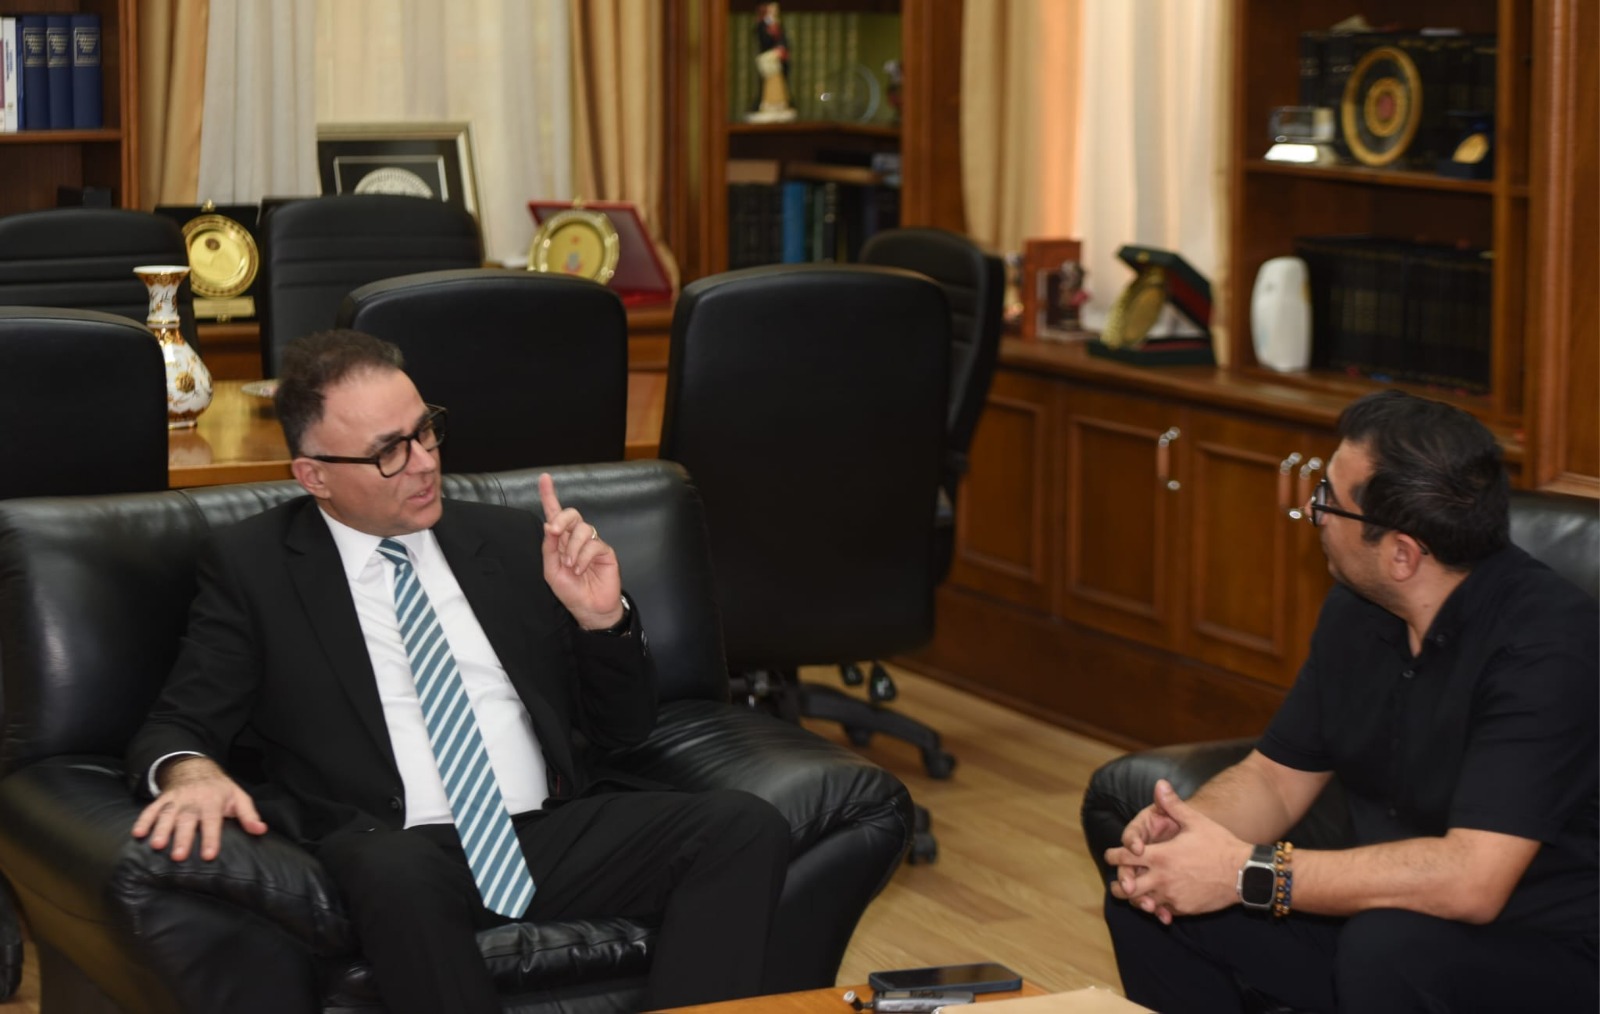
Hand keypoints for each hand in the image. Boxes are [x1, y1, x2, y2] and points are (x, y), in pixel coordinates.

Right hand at [131, 756, 266, 860]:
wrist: (196, 767)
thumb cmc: (220, 789)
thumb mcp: (238, 797)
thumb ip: (248, 815)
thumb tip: (261, 830)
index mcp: (213, 802)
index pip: (213, 821)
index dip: (211, 838)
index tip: (208, 856)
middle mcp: (193, 801)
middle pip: (187, 820)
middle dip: (182, 838)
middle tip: (178, 857)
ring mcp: (176, 800)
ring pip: (167, 815)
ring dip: (161, 829)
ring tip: (156, 845)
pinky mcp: (162, 799)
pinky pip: (150, 809)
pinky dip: (143, 820)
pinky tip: (137, 834)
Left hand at [538, 472, 624, 629]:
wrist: (589, 608)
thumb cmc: (570, 590)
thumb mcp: (551, 570)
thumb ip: (549, 547)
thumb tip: (549, 525)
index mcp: (560, 541)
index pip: (555, 514)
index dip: (549, 496)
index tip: (544, 478)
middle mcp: (576, 538)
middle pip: (571, 514)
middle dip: (561, 518)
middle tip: (553, 530)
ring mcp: (592, 543)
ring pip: (582, 529)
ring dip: (572, 547)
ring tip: (571, 566)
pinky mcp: (605, 551)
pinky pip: (594, 544)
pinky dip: (583, 557)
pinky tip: (580, 569)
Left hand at [1104, 780, 1248, 923]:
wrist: (1243, 873)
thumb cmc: (1219, 844)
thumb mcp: (1195, 821)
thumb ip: (1173, 805)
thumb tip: (1160, 784)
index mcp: (1160, 856)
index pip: (1123, 857)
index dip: (1112, 856)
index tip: (1110, 855)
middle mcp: (1161, 878)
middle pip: (1126, 888)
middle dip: (1119, 884)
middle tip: (1119, 881)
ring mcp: (1172, 896)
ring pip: (1142, 903)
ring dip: (1137, 898)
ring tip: (1136, 892)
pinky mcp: (1183, 909)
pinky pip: (1162, 910)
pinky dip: (1157, 907)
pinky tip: (1158, 902)